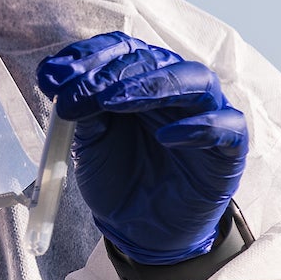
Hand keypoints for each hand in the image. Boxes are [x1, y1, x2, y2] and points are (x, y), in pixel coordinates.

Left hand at [37, 33, 246, 265]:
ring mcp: (207, 113)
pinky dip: (199, 126)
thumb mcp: (90, 144)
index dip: (88, 56)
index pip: (121, 49)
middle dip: (107, 75)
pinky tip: (166, 136)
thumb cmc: (119, 178)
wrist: (141, 230)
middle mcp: (176, 87)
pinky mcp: (229, 147)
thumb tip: (57, 78)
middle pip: (151, 60)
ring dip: (151, 85)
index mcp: (141, 79)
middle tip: (72, 96)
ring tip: (113, 102)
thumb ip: (82, 110)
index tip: (51, 75)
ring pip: (194, 79)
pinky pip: (226, 125)